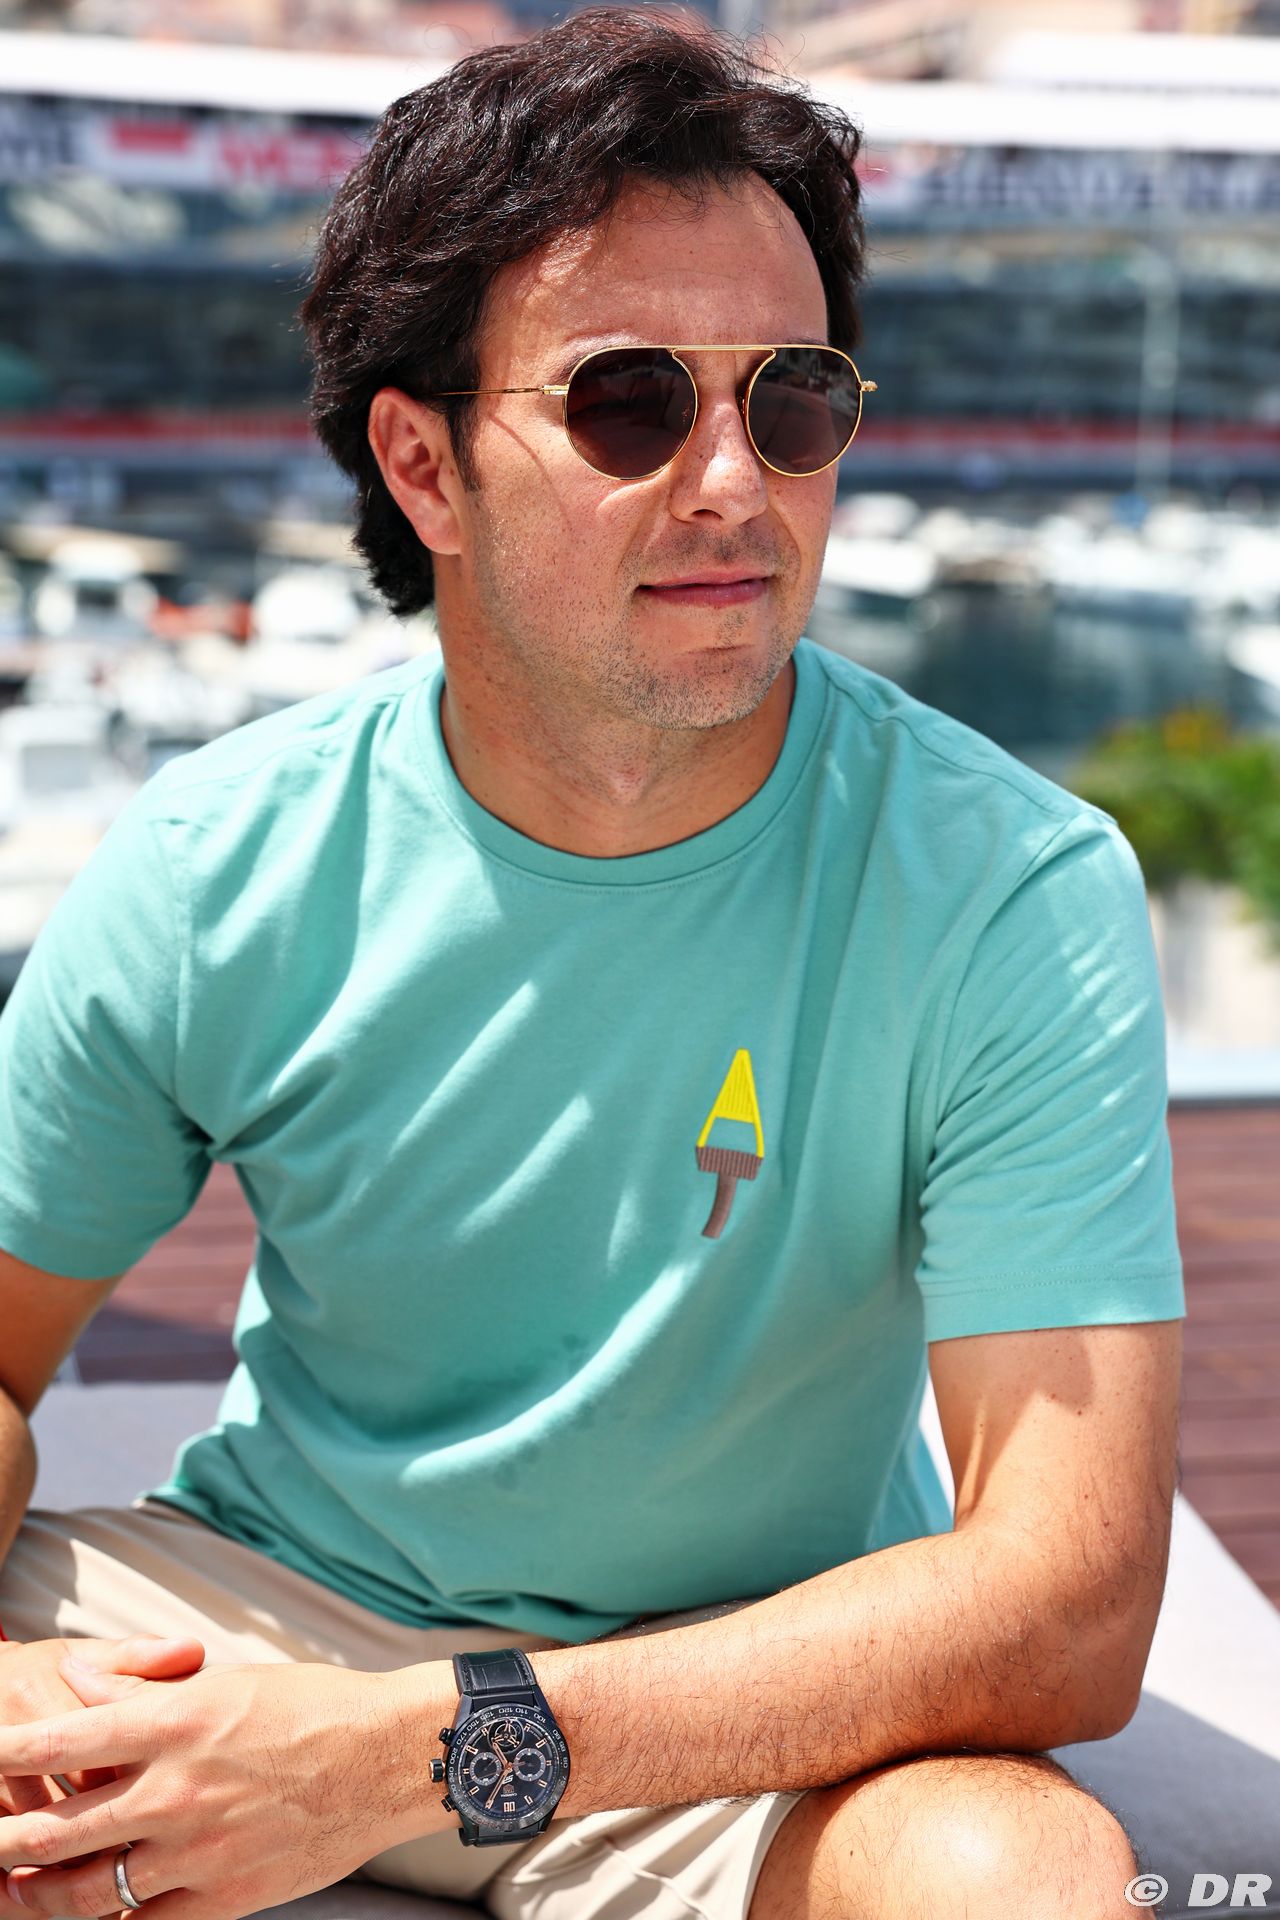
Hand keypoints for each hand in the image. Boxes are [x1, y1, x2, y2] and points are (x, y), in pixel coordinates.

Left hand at [0, 1652, 427, 1919]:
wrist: (388, 1757)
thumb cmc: (310, 1706)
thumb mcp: (223, 1683)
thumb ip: (143, 1693)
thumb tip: (78, 1686)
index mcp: (175, 1726)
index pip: (60, 1740)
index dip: (5, 1748)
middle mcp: (176, 1793)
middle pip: (56, 1833)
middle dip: (1, 1843)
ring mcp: (199, 1854)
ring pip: (89, 1893)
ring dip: (37, 1897)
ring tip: (10, 1892)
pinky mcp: (225, 1899)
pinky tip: (91, 1919)